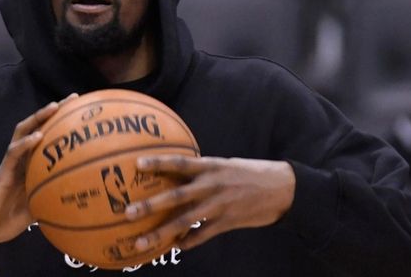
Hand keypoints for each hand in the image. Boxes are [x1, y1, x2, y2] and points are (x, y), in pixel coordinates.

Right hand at [0, 93, 77, 253]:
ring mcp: (11, 164)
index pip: (48, 138)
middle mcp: (22, 160)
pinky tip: (37, 136)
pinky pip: (13, 153)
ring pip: (23, 133)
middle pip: (37, 127)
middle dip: (54, 111)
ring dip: (38, 118)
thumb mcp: (37, 211)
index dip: (64, 124)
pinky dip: (25, 144)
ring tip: (55, 107)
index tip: (83, 112)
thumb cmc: (5, 221)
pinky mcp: (2, 172)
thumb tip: (77, 202)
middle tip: (74, 98)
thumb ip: (52, 201)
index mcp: (31, 166)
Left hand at [124, 156, 294, 251]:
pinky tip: (174, 247)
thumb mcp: (225, 164)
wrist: (283, 189)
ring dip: (161, 233)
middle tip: (127, 211)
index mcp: (211, 167)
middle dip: (150, 205)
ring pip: (185, 222)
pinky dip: (188, 242)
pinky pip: (202, 235)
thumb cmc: (249, 172)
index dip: (159, 163)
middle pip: (176, 196)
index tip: (137, 164)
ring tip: (141, 241)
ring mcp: (220, 206)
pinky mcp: (228, 222)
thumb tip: (174, 168)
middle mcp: (213, 186)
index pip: (180, 163)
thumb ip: (201, 169)